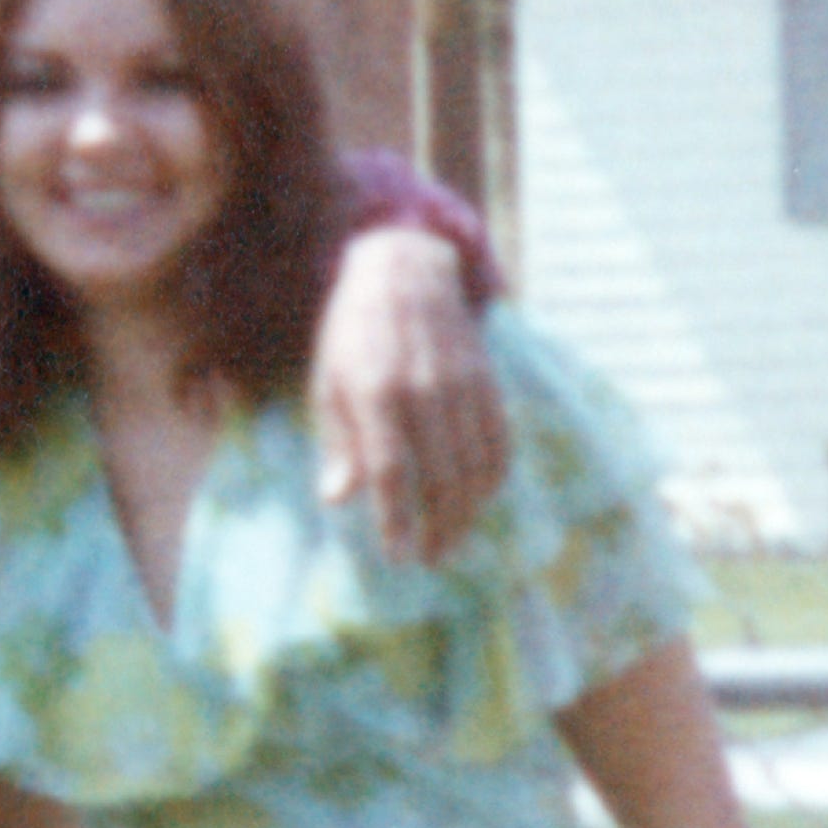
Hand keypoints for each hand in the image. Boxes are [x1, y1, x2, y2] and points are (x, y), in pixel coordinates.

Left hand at [311, 225, 510, 563]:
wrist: (405, 268)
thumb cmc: (353, 336)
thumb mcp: (328, 384)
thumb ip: (338, 443)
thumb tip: (338, 499)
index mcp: (376, 392)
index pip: (391, 472)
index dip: (397, 520)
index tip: (397, 557)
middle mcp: (424, 390)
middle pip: (441, 477)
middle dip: (438, 528)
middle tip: (429, 559)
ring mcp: (462, 385)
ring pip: (475, 466)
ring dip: (466, 513)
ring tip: (450, 541)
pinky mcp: (487, 380)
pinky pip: (499, 441)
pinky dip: (492, 478)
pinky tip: (477, 501)